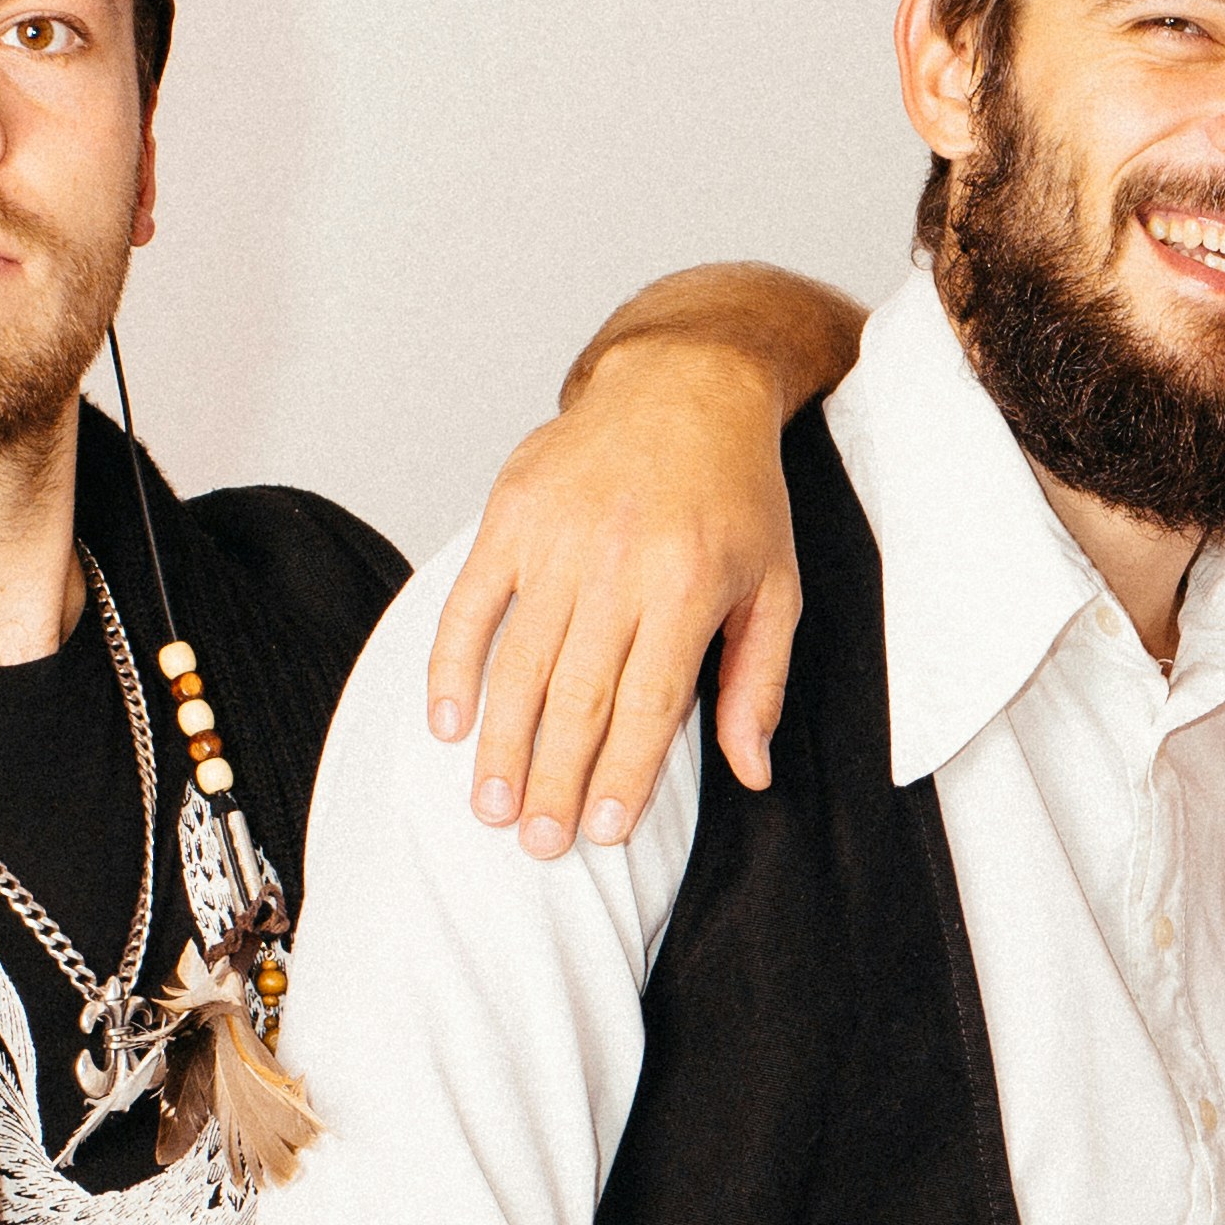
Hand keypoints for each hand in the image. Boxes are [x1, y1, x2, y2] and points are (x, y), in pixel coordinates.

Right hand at [433, 349, 806, 853]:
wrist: (684, 382)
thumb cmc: (737, 494)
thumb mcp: (778, 585)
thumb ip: (759, 681)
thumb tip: (751, 771)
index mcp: (689, 585)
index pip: (648, 703)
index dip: (623, 775)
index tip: (604, 833)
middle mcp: (620, 562)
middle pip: (578, 694)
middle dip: (553, 778)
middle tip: (536, 843)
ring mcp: (559, 536)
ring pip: (521, 660)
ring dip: (500, 741)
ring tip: (489, 807)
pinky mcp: (512, 512)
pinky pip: (472, 601)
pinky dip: (454, 664)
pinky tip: (446, 722)